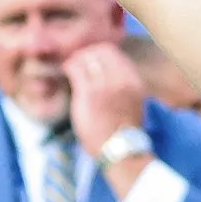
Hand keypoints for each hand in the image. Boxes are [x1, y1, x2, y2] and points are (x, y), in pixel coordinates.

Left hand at [62, 43, 149, 160]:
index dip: (98, 51)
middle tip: (77, 61)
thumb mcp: (132, 101)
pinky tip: (66, 72)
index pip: (113, 52)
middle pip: (99, 51)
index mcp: (133, 80)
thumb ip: (122, 83)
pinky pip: (76, 70)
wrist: (121, 150)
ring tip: (70, 67)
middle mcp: (121, 79)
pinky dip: (69, 67)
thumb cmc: (124, 129)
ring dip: (76, 59)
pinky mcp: (89, 94)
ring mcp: (105, 86)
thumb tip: (105, 70)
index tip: (90, 58)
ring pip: (86, 58)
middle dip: (85, 53)